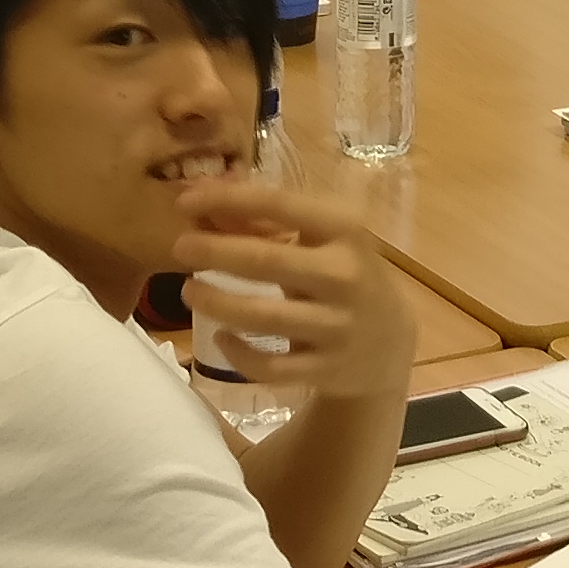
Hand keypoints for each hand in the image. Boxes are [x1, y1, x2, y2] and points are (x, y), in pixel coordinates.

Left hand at [168, 171, 414, 404]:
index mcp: (344, 231)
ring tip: (189, 291)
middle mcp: (343, 276)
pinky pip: (269, 366)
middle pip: (265, 260)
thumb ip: (263, 223)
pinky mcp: (326, 369)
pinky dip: (238, 354)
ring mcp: (336, 326)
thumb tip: (200, 203)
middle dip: (213, 251)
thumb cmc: (342, 275)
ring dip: (216, 302)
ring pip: (262, 316)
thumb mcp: (318, 242)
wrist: (389, 344)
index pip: (280, 204)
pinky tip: (222, 337)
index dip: (228, 199)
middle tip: (179, 248)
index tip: (185, 198)